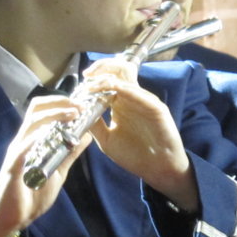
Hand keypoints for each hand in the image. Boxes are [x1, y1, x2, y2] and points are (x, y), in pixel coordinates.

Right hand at [0, 95, 90, 236]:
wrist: (11, 218)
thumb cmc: (31, 196)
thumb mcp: (57, 172)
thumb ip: (68, 155)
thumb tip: (85, 136)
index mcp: (32, 141)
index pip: (42, 112)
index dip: (60, 102)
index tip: (81, 104)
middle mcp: (23, 141)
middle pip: (36, 110)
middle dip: (59, 102)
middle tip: (79, 106)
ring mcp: (16, 152)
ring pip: (32, 123)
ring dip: (53, 115)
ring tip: (72, 115)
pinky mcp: (12, 167)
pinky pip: (23, 147)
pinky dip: (37, 137)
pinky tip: (51, 133)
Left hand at [81, 57, 196, 208]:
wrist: (157, 169)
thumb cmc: (134, 155)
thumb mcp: (106, 140)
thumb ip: (94, 124)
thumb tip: (78, 110)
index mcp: (120, 104)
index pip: (108, 79)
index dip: (93, 78)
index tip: (80, 86)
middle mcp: (131, 98)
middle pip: (118, 70)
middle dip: (100, 67)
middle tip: (86, 75)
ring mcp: (144, 100)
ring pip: (127, 76)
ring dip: (107, 78)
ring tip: (92, 86)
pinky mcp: (155, 108)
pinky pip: (139, 93)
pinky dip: (122, 89)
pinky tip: (110, 91)